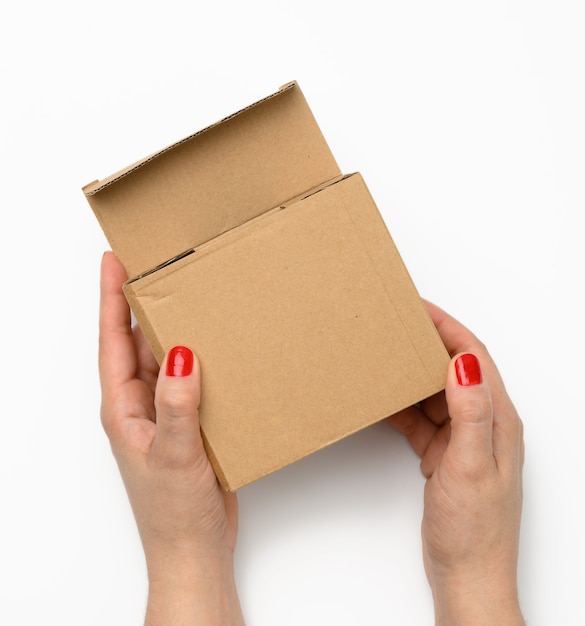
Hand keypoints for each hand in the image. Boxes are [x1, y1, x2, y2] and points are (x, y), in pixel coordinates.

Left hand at [99, 251, 243, 624]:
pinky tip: (216, 344)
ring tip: (186, 291)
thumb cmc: (174, 512)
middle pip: (136, 340)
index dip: (111, 297)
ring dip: (171, 325)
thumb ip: (175, 405)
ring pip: (163, 356)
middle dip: (140, 301)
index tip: (113, 260)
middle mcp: (139, 404)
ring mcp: (163, 412)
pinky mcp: (187, 421)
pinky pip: (189, 376)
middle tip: (153, 264)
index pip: (113, 340)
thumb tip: (179, 353)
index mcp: (123, 407)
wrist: (194, 547)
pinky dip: (199, 355)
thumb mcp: (173, 456)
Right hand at [388, 301, 524, 624]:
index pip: (474, 357)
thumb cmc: (476, 529)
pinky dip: (402, 408)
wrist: (468, 576)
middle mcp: (484, 424)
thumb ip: (470, 413)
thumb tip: (463, 363)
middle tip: (395, 326)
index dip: (449, 328)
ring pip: (434, 394)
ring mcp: (463, 439)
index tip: (421, 308)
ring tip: (385, 359)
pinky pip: (421, 419)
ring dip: (411, 376)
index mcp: (498, 419)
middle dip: (425, 345)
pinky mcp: (445, 454)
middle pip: (453, 370)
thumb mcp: (472, 466)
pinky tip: (383, 403)